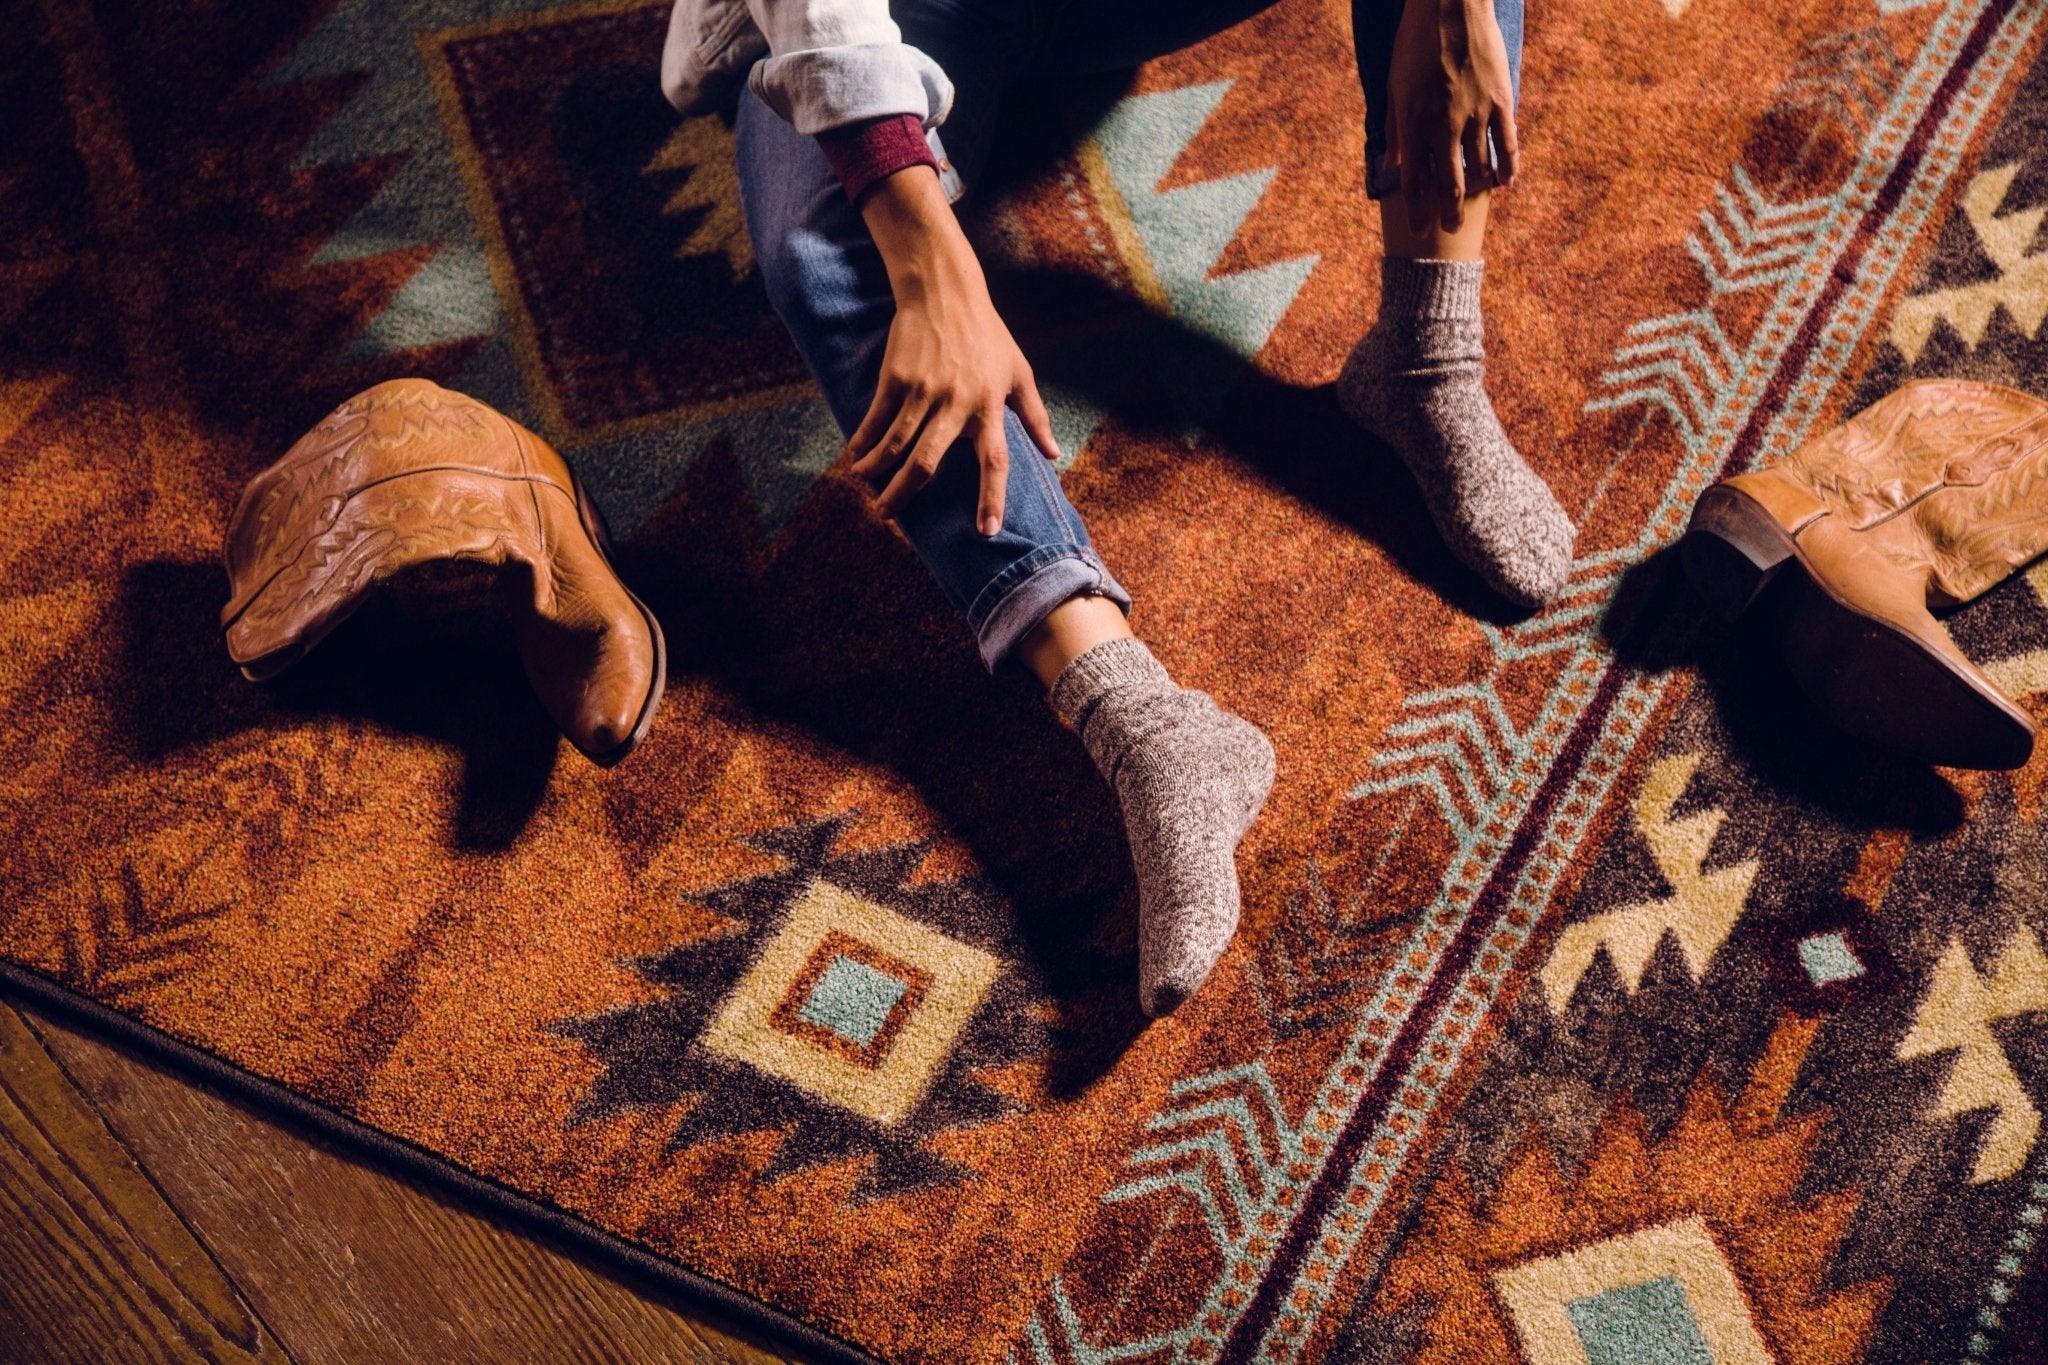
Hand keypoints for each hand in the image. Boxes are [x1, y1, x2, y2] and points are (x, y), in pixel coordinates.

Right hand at [849, 167, 1059, 535]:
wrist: (945, 290)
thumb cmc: (987, 333)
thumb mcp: (1019, 371)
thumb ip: (1035, 416)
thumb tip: (1054, 454)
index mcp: (990, 405)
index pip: (994, 460)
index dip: (991, 497)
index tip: (985, 530)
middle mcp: (956, 402)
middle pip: (927, 461)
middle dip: (904, 494)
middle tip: (887, 518)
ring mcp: (924, 390)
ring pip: (895, 444)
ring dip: (876, 471)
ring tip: (865, 491)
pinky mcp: (897, 377)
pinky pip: (877, 418)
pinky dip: (863, 440)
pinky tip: (854, 457)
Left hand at [1386, 0, 1519, 233]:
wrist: (1450, 5)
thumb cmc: (1415, 42)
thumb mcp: (1394, 84)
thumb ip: (1395, 127)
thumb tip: (1390, 163)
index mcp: (1414, 122)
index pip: (1414, 180)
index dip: (1416, 209)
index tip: (1417, 230)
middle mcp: (1445, 125)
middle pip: (1449, 183)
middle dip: (1447, 212)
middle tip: (1449, 231)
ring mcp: (1476, 114)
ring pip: (1480, 167)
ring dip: (1477, 193)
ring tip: (1472, 209)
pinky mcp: (1500, 100)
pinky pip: (1508, 142)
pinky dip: (1508, 166)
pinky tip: (1506, 183)